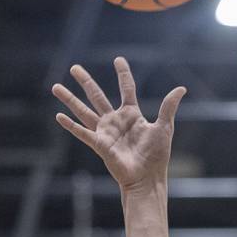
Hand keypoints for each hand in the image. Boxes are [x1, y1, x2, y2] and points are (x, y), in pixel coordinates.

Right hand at [51, 57, 185, 191]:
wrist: (148, 177)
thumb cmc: (157, 156)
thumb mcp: (164, 127)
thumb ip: (168, 107)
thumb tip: (181, 88)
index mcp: (131, 115)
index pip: (126, 88)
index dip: (123, 74)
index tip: (118, 59)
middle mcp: (116, 121)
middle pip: (97, 96)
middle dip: (86, 81)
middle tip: (74, 67)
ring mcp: (105, 132)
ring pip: (84, 111)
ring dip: (70, 99)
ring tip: (55, 86)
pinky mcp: (99, 144)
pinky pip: (82, 132)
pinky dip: (70, 125)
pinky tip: (58, 116)